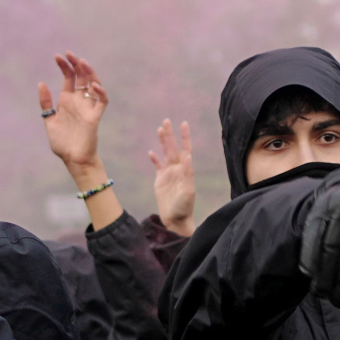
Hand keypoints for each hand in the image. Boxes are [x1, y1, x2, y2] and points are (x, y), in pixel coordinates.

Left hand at [38, 52, 107, 169]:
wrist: (72, 159)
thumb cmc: (62, 142)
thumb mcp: (50, 120)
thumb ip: (46, 103)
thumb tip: (41, 83)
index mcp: (67, 100)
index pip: (69, 78)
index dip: (65, 66)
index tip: (58, 56)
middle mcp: (79, 101)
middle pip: (81, 77)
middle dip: (76, 65)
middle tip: (69, 54)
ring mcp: (88, 108)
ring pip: (94, 85)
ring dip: (89, 73)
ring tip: (82, 62)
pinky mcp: (95, 117)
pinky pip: (102, 101)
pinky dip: (100, 92)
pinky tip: (92, 85)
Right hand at [149, 120, 195, 236]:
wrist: (176, 219)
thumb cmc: (184, 207)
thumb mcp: (188, 191)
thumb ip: (187, 174)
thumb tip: (187, 157)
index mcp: (185, 170)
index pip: (185, 149)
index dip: (184, 137)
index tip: (183, 124)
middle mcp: (177, 169)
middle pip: (173, 148)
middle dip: (170, 135)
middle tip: (167, 121)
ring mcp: (169, 174)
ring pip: (165, 154)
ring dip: (163, 142)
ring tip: (160, 129)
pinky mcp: (161, 180)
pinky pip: (157, 166)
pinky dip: (154, 159)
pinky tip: (151, 152)